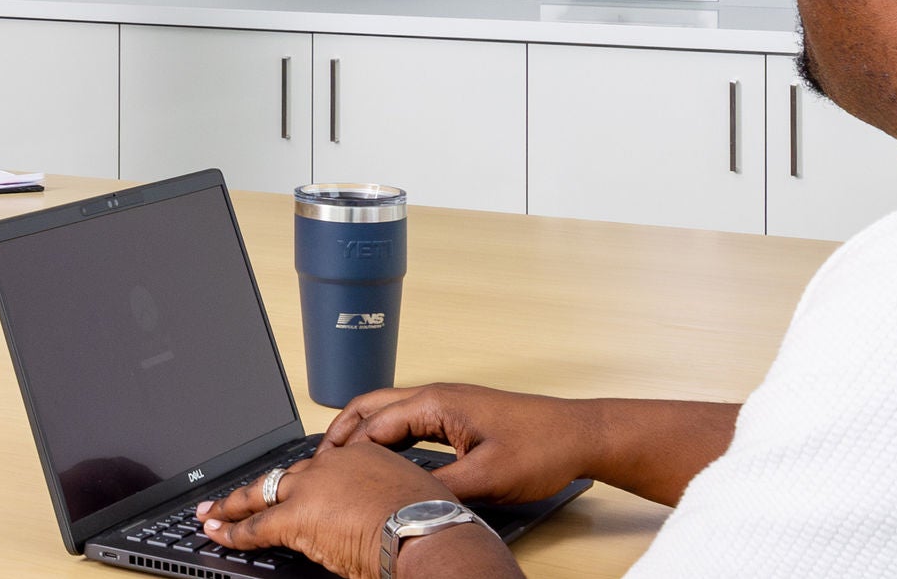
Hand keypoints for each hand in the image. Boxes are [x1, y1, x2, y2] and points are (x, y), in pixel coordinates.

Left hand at [196, 441, 461, 578]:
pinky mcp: (296, 515)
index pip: (318, 467)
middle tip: (228, 497)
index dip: (298, 481)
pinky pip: (256, 526)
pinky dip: (234, 533)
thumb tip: (375, 515)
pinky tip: (219, 536)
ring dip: (233, 507)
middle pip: (283, 475)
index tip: (289, 488)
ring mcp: (311, 486)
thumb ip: (380, 499)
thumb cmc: (428, 522)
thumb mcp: (408, 495)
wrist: (424, 532)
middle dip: (253, 489)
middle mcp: (331, 463)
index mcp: (360, 454)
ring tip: (212, 514)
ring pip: (262, 494)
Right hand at [320, 384, 595, 504]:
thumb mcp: (486, 477)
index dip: (346, 448)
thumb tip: (402, 499)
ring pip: (389, 412)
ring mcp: (448, 404)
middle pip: (373, 406)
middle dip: (341, 430)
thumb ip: (439, 488)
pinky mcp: (458, 417)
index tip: (327, 472)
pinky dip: (386, 436)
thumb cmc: (542, 446)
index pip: (375, 422)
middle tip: (318, 461)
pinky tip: (381, 458)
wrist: (578, 434)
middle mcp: (438, 396)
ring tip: (339, 460)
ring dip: (362, 432)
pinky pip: (409, 421)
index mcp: (438, 402)